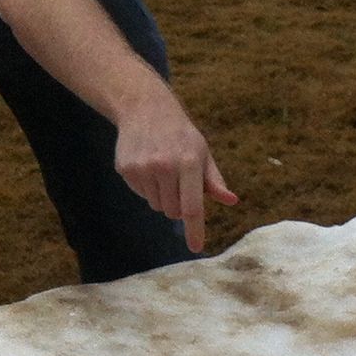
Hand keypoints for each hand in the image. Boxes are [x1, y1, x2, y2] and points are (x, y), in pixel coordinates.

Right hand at [113, 89, 235, 253]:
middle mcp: (164, 166)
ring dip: (162, 196)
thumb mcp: (202, 153)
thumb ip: (214, 181)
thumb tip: (231, 201)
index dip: (194, 230)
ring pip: (157, 205)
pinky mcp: (125, 168)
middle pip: (173, 211)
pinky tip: (147, 166)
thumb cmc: (181, 136)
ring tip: (162, 171)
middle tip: (178, 183)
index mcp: (188, 164)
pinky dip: (146, 187)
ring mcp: (142, 167)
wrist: (144, 108)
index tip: (196, 247)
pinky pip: (140, 194)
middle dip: (179, 206)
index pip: (192, 207)